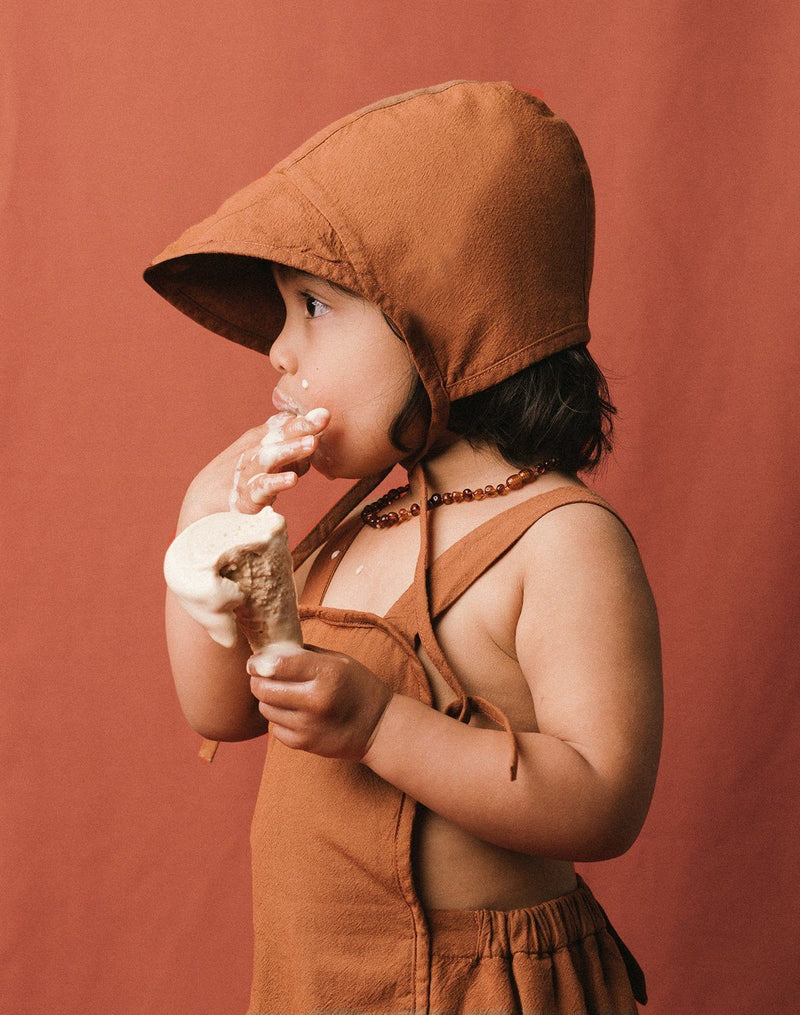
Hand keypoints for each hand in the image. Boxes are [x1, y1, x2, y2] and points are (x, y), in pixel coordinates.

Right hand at [179, 407, 330, 526]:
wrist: (201, 507)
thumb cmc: (239, 481)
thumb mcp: (262, 460)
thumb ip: (288, 450)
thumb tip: (314, 440)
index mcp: (258, 441)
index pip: (281, 425)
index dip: (302, 419)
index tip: (324, 412)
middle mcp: (252, 452)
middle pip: (277, 436)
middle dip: (300, 426)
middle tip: (323, 417)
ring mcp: (247, 474)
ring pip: (269, 458)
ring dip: (290, 449)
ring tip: (312, 444)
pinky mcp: (244, 498)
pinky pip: (261, 488)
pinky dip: (275, 482)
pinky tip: (292, 479)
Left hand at [247, 646, 392, 760]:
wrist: (378, 728)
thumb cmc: (358, 687)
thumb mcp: (339, 661)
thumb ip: (305, 654)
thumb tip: (271, 651)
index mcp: (326, 673)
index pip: (277, 664)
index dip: (259, 662)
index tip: (255, 661)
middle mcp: (314, 700)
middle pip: (263, 689)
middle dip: (257, 680)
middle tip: (261, 676)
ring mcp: (307, 725)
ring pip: (266, 709)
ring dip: (268, 700)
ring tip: (281, 694)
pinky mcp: (303, 744)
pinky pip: (274, 728)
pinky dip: (278, 719)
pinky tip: (293, 713)